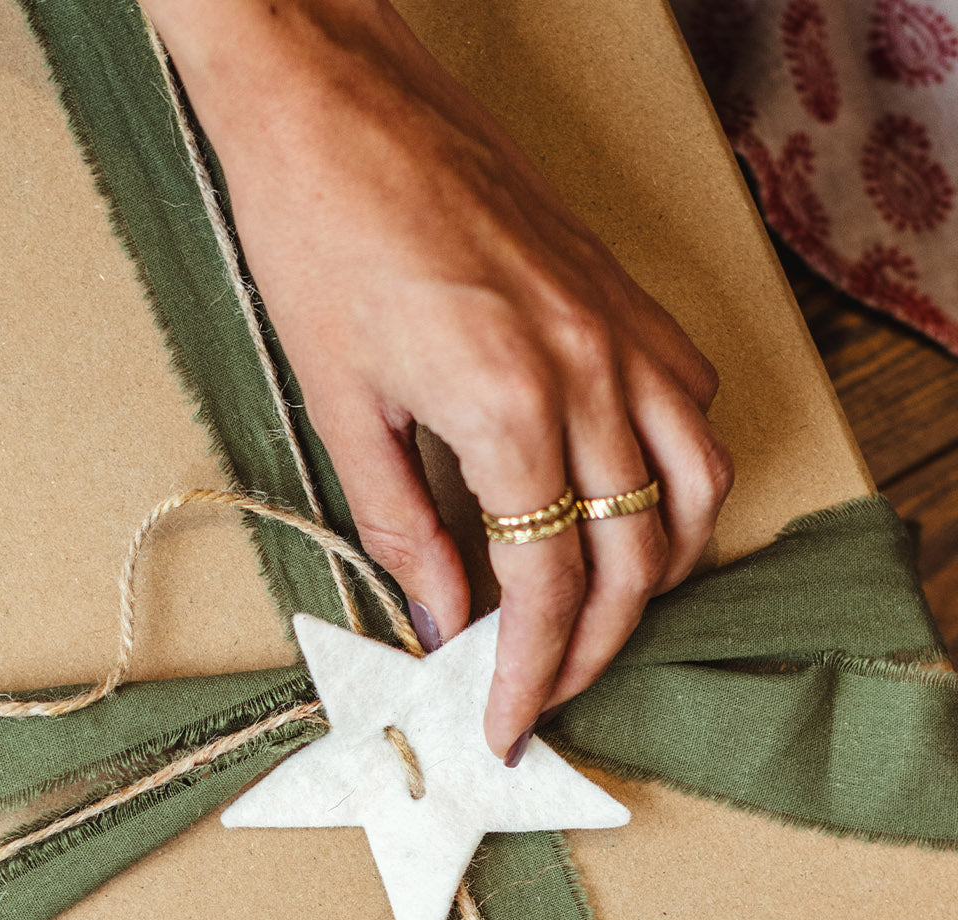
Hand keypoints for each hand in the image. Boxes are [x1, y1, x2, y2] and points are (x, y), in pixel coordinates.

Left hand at [145, 0, 731, 759]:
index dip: (531, 673)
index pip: (548, 585)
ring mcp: (621, 328)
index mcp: (510, 405)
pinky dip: (679, 477)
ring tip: (601, 616)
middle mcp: (591, 370)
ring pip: (695, 488)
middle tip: (545, 690)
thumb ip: (402, 528)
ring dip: (660, 572)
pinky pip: (694, 405)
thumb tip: (440, 619)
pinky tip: (628, 500)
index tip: (508, 723)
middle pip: (636, 556)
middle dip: (593, 647)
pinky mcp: (624, 296)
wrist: (333, 101)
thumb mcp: (342, 405)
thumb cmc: (318, 235)